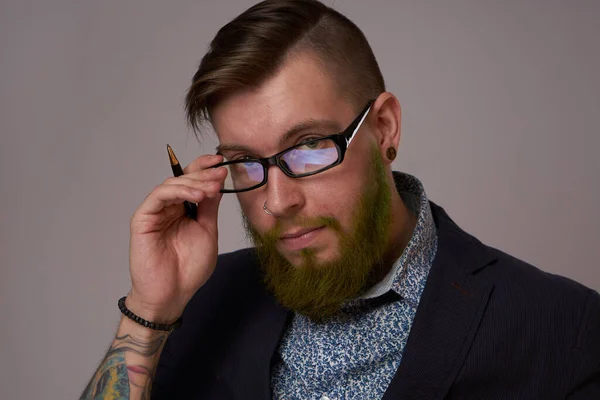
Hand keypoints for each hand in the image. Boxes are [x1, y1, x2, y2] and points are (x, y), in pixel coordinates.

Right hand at [127, 154, 226, 322]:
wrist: (172, 294)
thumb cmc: (188, 269)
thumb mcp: (207, 232)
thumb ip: (209, 207)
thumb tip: (217, 182)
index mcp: (184, 209)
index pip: (192, 181)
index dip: (205, 168)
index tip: (222, 162)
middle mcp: (168, 207)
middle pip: (183, 179)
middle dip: (203, 173)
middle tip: (220, 173)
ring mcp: (155, 212)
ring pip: (171, 184)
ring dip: (194, 182)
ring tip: (212, 187)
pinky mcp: (143, 219)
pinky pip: (159, 196)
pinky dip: (178, 191)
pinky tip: (196, 195)